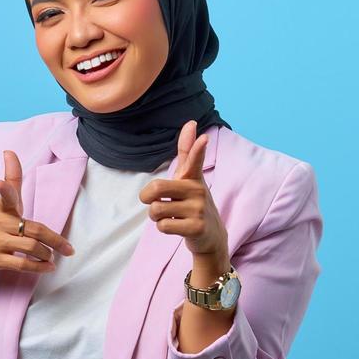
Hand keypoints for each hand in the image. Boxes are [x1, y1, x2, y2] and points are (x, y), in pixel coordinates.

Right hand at [0, 150, 75, 275]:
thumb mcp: (1, 203)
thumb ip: (11, 179)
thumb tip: (10, 151)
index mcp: (2, 207)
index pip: (5, 195)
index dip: (3, 187)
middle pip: (34, 229)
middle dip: (55, 241)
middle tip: (69, 249)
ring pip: (30, 248)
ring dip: (46, 254)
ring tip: (52, 257)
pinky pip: (22, 264)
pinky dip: (38, 267)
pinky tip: (48, 267)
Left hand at [139, 120, 228, 259]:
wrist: (210, 236)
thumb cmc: (193, 203)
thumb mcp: (190, 178)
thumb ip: (187, 152)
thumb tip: (191, 122)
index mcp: (193, 177)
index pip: (194, 159)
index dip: (197, 148)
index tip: (203, 138)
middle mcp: (198, 190)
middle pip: (155, 188)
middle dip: (147, 199)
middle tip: (157, 203)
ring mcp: (198, 209)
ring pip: (155, 210)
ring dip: (156, 216)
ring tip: (171, 216)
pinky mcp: (196, 228)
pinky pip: (162, 226)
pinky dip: (163, 228)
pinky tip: (176, 227)